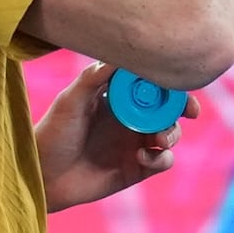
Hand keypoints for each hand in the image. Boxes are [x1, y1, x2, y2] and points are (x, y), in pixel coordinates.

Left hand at [37, 60, 195, 212]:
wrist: (44, 176)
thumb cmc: (53, 133)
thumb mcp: (70, 100)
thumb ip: (93, 77)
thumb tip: (120, 57)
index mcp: (118, 97)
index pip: (151, 84)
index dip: (170, 82)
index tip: (180, 83)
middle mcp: (130, 118)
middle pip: (168, 108)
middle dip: (183, 108)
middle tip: (189, 112)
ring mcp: (135, 143)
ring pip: (170, 134)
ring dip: (173, 134)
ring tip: (159, 139)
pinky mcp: (137, 169)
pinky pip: (162, 161)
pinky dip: (161, 158)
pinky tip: (142, 157)